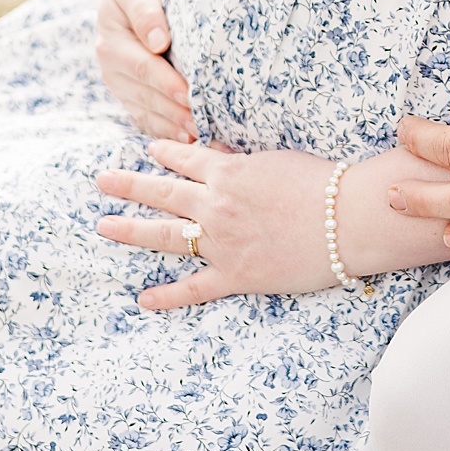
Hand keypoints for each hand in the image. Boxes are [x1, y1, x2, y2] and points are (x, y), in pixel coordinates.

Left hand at [96, 140, 331, 309]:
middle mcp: (216, 206)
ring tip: (104, 226)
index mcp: (228, 172)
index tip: (149, 151)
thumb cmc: (322, 183)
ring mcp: (222, 243)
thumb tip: (212, 153)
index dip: (165, 154)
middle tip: (101, 181)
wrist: (348, 220)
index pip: (185, 159)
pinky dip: (167, 296)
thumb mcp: (275, 160)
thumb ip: (239, 159)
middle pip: (162, 193)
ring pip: (167, 236)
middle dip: (128, 185)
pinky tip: (144, 298)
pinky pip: (194, 288)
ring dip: (132, 231)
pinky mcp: (236, 275)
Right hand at [97, 0, 195, 141]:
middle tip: (200, 125)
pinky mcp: (130, 95)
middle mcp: (111, 69)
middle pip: (145, 95)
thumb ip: (147, 12)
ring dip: (170, 127)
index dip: (167, 83)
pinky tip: (186, 139)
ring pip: (145, 111)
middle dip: (173, 112)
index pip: (143, 68)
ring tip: (197, 136)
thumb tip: (157, 41)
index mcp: (112, 44)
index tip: (189, 95)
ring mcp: (119, 85)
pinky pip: (146, 117)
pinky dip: (165, 131)